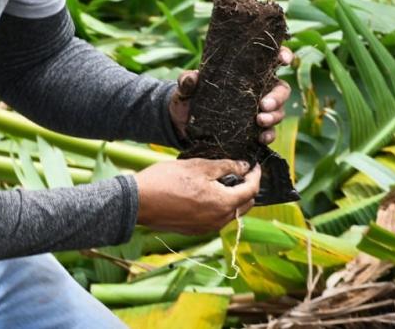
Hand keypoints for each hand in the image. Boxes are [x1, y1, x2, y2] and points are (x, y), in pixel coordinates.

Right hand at [134, 159, 260, 233]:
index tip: (254, 164)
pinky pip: (216, 219)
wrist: (139, 202)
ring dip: (233, 198)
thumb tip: (244, 167)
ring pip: (231, 213)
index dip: (256, 175)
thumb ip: (225, 167)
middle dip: (247, 188)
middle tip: (241, 171)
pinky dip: (220, 206)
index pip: (251, 190)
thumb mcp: (198, 166)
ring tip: (224, 181)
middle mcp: (219, 220)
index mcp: (223, 203)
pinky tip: (208, 193)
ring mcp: (207, 227)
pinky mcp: (195, 230)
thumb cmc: (166, 181)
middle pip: (244, 205)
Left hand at [169, 47, 293, 144]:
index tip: (283, 60)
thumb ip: (187, 81)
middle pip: (281, 90)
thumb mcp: (184, 89)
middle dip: (277, 97)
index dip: (283, 56)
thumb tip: (192, 77)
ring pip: (278, 111)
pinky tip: (261, 138)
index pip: (271, 61)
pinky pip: (269, 132)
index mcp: (246, 74)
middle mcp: (257, 91)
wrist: (182, 126)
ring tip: (260, 121)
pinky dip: (269, 135)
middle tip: (263, 105)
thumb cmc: (187, 99)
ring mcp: (257, 111)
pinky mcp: (253, 130)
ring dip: (274, 116)